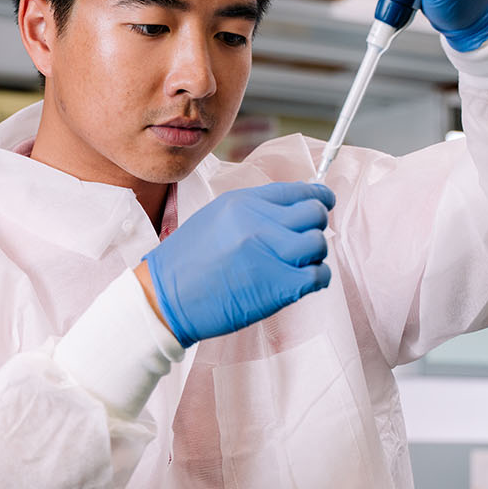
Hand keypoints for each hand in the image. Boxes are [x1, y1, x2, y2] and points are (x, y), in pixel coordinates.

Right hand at [139, 181, 334, 346]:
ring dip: (313, 256)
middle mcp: (259, 222)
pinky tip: (297, 283)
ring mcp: (270, 253)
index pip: (298, 190)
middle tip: (302, 240)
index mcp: (243, 203)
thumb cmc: (186, 263)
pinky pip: (318, 275)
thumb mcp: (215, 218)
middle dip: (315, 225)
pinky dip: (315, 279)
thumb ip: (253, 210)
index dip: (318, 198)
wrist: (165, 298)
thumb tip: (291, 208)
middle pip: (315, 212)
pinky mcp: (278, 285)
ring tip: (295, 265)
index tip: (322, 204)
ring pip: (319, 243)